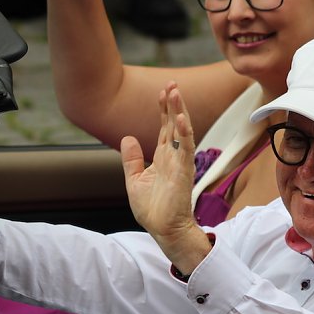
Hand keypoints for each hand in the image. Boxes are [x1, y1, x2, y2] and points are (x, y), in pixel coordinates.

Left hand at [121, 83, 212, 273]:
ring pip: (182, 132)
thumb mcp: (134, 180)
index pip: (166, 128)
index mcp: (163, 158)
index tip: (163, 92)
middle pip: (175, 124)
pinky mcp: (184, 172)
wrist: (163, 230)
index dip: (164, 110)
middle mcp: (173, 157)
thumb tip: (127, 138)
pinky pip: (186, 149)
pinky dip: (185, 133)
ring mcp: (180, 163)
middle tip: (172, 84)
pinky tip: (181, 119)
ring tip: (176, 92)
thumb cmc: (153, 209)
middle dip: (174, 104)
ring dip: (179, 112)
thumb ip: (132, 159)